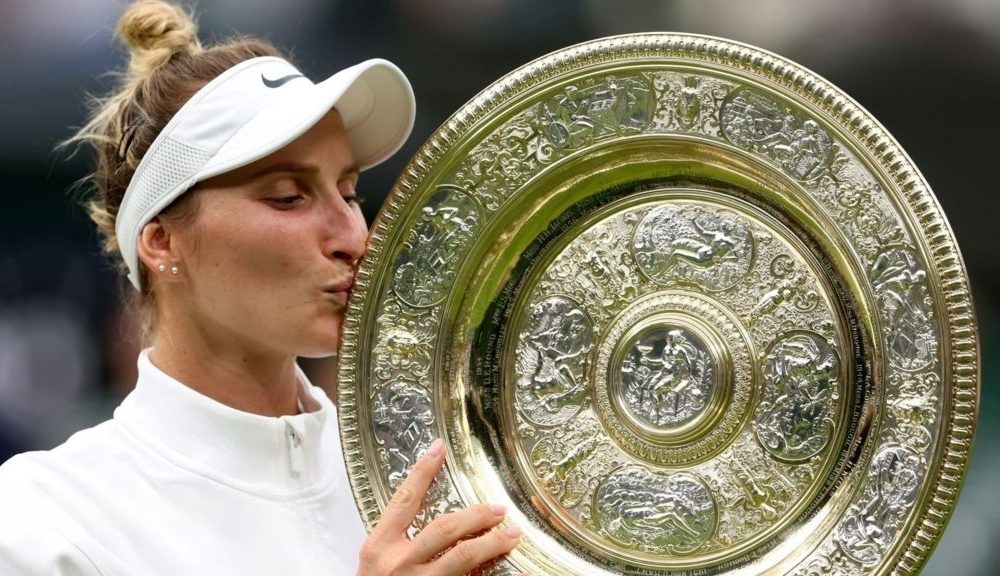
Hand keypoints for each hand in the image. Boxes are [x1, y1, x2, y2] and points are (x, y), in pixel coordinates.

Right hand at [357, 439, 521, 575]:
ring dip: (491, 544)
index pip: (404, 502)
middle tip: (498, 509)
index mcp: (379, 549)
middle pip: (443, 529)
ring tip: (512, 535)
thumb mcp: (376, 566)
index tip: (439, 449)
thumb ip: (398, 543)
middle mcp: (399, 565)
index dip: (422, 472)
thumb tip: (439, 520)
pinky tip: (519, 574)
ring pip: (461, 558)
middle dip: (475, 516)